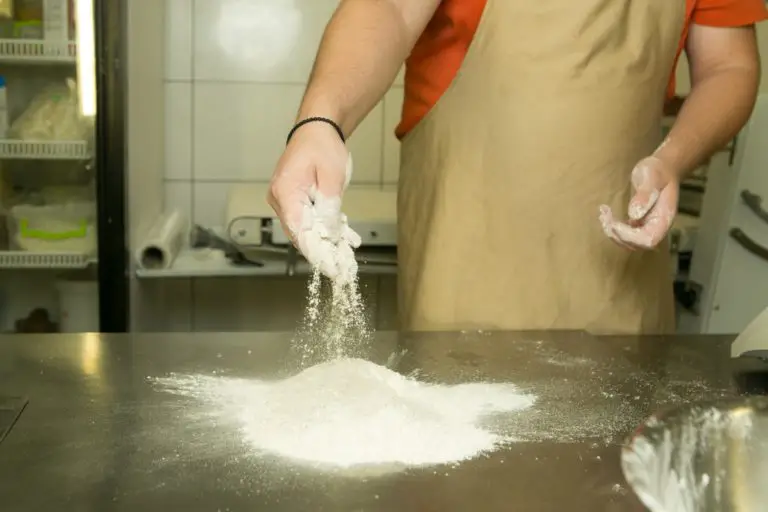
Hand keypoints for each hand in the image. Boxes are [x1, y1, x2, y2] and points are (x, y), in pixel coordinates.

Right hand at [267, 122, 360, 279]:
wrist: (315, 129)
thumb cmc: (322, 147)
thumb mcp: (332, 176)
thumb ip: (329, 207)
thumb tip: (330, 235)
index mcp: (286, 192)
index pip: (299, 231)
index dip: (316, 252)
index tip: (331, 268)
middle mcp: (280, 200)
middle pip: (301, 235)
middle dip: (323, 252)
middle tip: (343, 268)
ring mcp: (285, 202)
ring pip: (306, 231)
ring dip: (327, 242)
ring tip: (347, 256)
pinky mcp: (294, 203)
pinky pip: (309, 222)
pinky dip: (326, 231)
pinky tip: (345, 239)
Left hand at [599, 156, 678, 249]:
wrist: (662, 169)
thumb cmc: (657, 171)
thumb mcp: (651, 176)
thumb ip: (645, 194)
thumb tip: (634, 214)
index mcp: (664, 217)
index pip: (649, 239)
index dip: (630, 237)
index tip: (615, 223)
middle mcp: (657, 226)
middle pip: (637, 245)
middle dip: (617, 235)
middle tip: (604, 216)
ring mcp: (648, 226)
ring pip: (629, 242)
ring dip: (612, 233)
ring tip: (603, 214)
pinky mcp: (639, 224)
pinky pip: (625, 235)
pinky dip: (613, 228)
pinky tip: (606, 214)